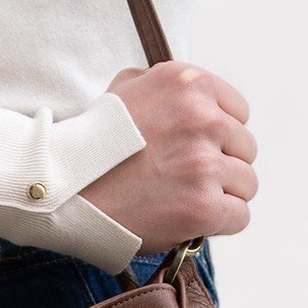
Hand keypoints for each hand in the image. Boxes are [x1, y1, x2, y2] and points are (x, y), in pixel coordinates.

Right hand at [81, 62, 257, 250]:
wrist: (62, 188)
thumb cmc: (90, 142)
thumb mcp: (124, 89)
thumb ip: (162, 84)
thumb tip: (192, 94)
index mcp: (188, 83)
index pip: (238, 112)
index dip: (217, 135)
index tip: (191, 149)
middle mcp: (202, 117)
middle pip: (245, 149)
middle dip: (220, 165)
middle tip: (182, 177)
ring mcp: (204, 162)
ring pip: (246, 184)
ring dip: (220, 195)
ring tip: (182, 199)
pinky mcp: (203, 205)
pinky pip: (239, 216)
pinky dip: (218, 223)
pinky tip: (188, 219)